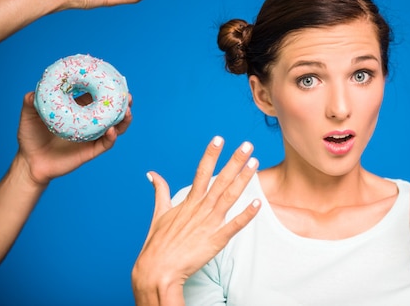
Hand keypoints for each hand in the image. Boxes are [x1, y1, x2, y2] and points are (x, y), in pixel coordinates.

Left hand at [15, 91, 132, 186]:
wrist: (30, 161)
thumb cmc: (31, 137)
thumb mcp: (29, 115)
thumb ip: (31, 102)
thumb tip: (36, 91)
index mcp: (80, 110)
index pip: (98, 97)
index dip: (109, 89)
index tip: (116, 81)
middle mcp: (90, 122)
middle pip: (113, 111)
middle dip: (123, 103)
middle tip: (128, 97)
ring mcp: (93, 136)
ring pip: (116, 127)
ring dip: (124, 119)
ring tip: (126, 112)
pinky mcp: (92, 150)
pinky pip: (106, 143)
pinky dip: (112, 137)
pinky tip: (111, 130)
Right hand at [132, 137, 260, 305]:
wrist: (156, 271)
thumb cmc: (157, 244)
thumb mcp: (158, 214)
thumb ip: (160, 192)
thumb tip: (152, 174)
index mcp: (188, 202)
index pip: (201, 172)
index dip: (211, 154)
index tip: (219, 138)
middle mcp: (200, 209)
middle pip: (220, 180)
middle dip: (234, 161)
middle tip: (248, 145)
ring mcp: (209, 224)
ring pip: (230, 197)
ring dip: (243, 179)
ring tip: (255, 163)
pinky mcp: (216, 240)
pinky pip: (234, 225)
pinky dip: (246, 215)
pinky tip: (258, 203)